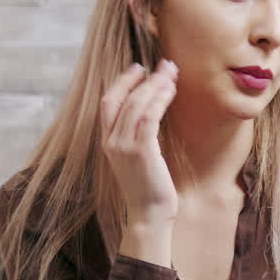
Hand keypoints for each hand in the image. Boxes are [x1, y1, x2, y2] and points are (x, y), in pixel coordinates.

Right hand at [100, 60, 179, 226]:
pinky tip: (171, 91)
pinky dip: (160, 100)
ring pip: (137, 104)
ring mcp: (124, 146)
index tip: (139, 67)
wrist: (149, 215)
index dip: (122, 81)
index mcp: (107, 142)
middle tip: (165, 64)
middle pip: (123, 98)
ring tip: (172, 72)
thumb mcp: (138, 159)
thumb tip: (153, 114)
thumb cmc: (149, 189)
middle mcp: (112, 141)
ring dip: (156, 85)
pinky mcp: (142, 151)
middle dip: (145, 78)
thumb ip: (138, 137)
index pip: (108, 102)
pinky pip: (149, 117)